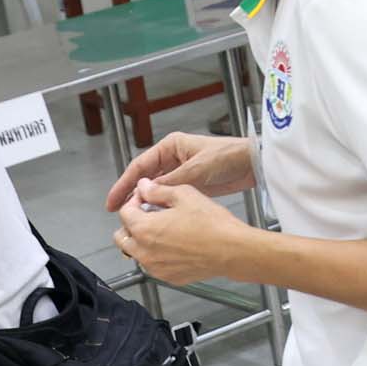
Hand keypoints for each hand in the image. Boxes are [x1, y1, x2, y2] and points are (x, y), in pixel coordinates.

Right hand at [107, 131, 253, 207]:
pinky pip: (170, 196)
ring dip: (146, 202)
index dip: (124, 184)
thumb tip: (146, 191)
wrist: (253, 164)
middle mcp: (173, 158)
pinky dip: (161, 206)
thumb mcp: (196, 170)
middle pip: (145, 178)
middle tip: (120, 213)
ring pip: (157, 189)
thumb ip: (170, 181)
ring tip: (135, 218)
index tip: (114, 201)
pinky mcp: (191, 184)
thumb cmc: (228, 156)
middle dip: (132, 195)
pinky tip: (155, 217)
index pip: (140, 166)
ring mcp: (182, 172)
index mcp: (170, 147)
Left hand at [114, 181, 247, 286]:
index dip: (135, 201)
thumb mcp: (184, 195)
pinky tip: (175, 245)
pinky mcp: (168, 277)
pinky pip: (152, 265)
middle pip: (121, 236)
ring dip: (142, 241)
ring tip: (165, 230)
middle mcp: (144, 252)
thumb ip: (158, 190)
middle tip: (149, 215)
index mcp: (144, 229)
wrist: (232, 250)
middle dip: (131, 223)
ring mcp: (155, 268)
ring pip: (135, 253)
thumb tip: (144, 187)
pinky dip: (156, 255)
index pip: (124, 212)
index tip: (146, 198)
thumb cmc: (212, 225)